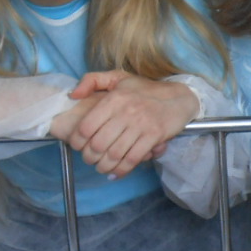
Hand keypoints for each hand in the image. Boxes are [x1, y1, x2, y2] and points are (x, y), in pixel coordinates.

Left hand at [49, 71, 198, 176]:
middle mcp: (125, 111)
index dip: (77, 142)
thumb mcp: (118, 77)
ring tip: (102, 168)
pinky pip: (132, 159)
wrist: (179, 97)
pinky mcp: (154, 136)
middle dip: (90, 158)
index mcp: (114, 98)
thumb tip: (72, 95)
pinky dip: (122, 170)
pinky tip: (116, 174)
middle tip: (91, 160)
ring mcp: (141, 124)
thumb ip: (91, 80)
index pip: (86, 127)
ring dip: (104, 166)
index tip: (78, 146)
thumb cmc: (145, 90)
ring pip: (114, 154)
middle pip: (98, 144)